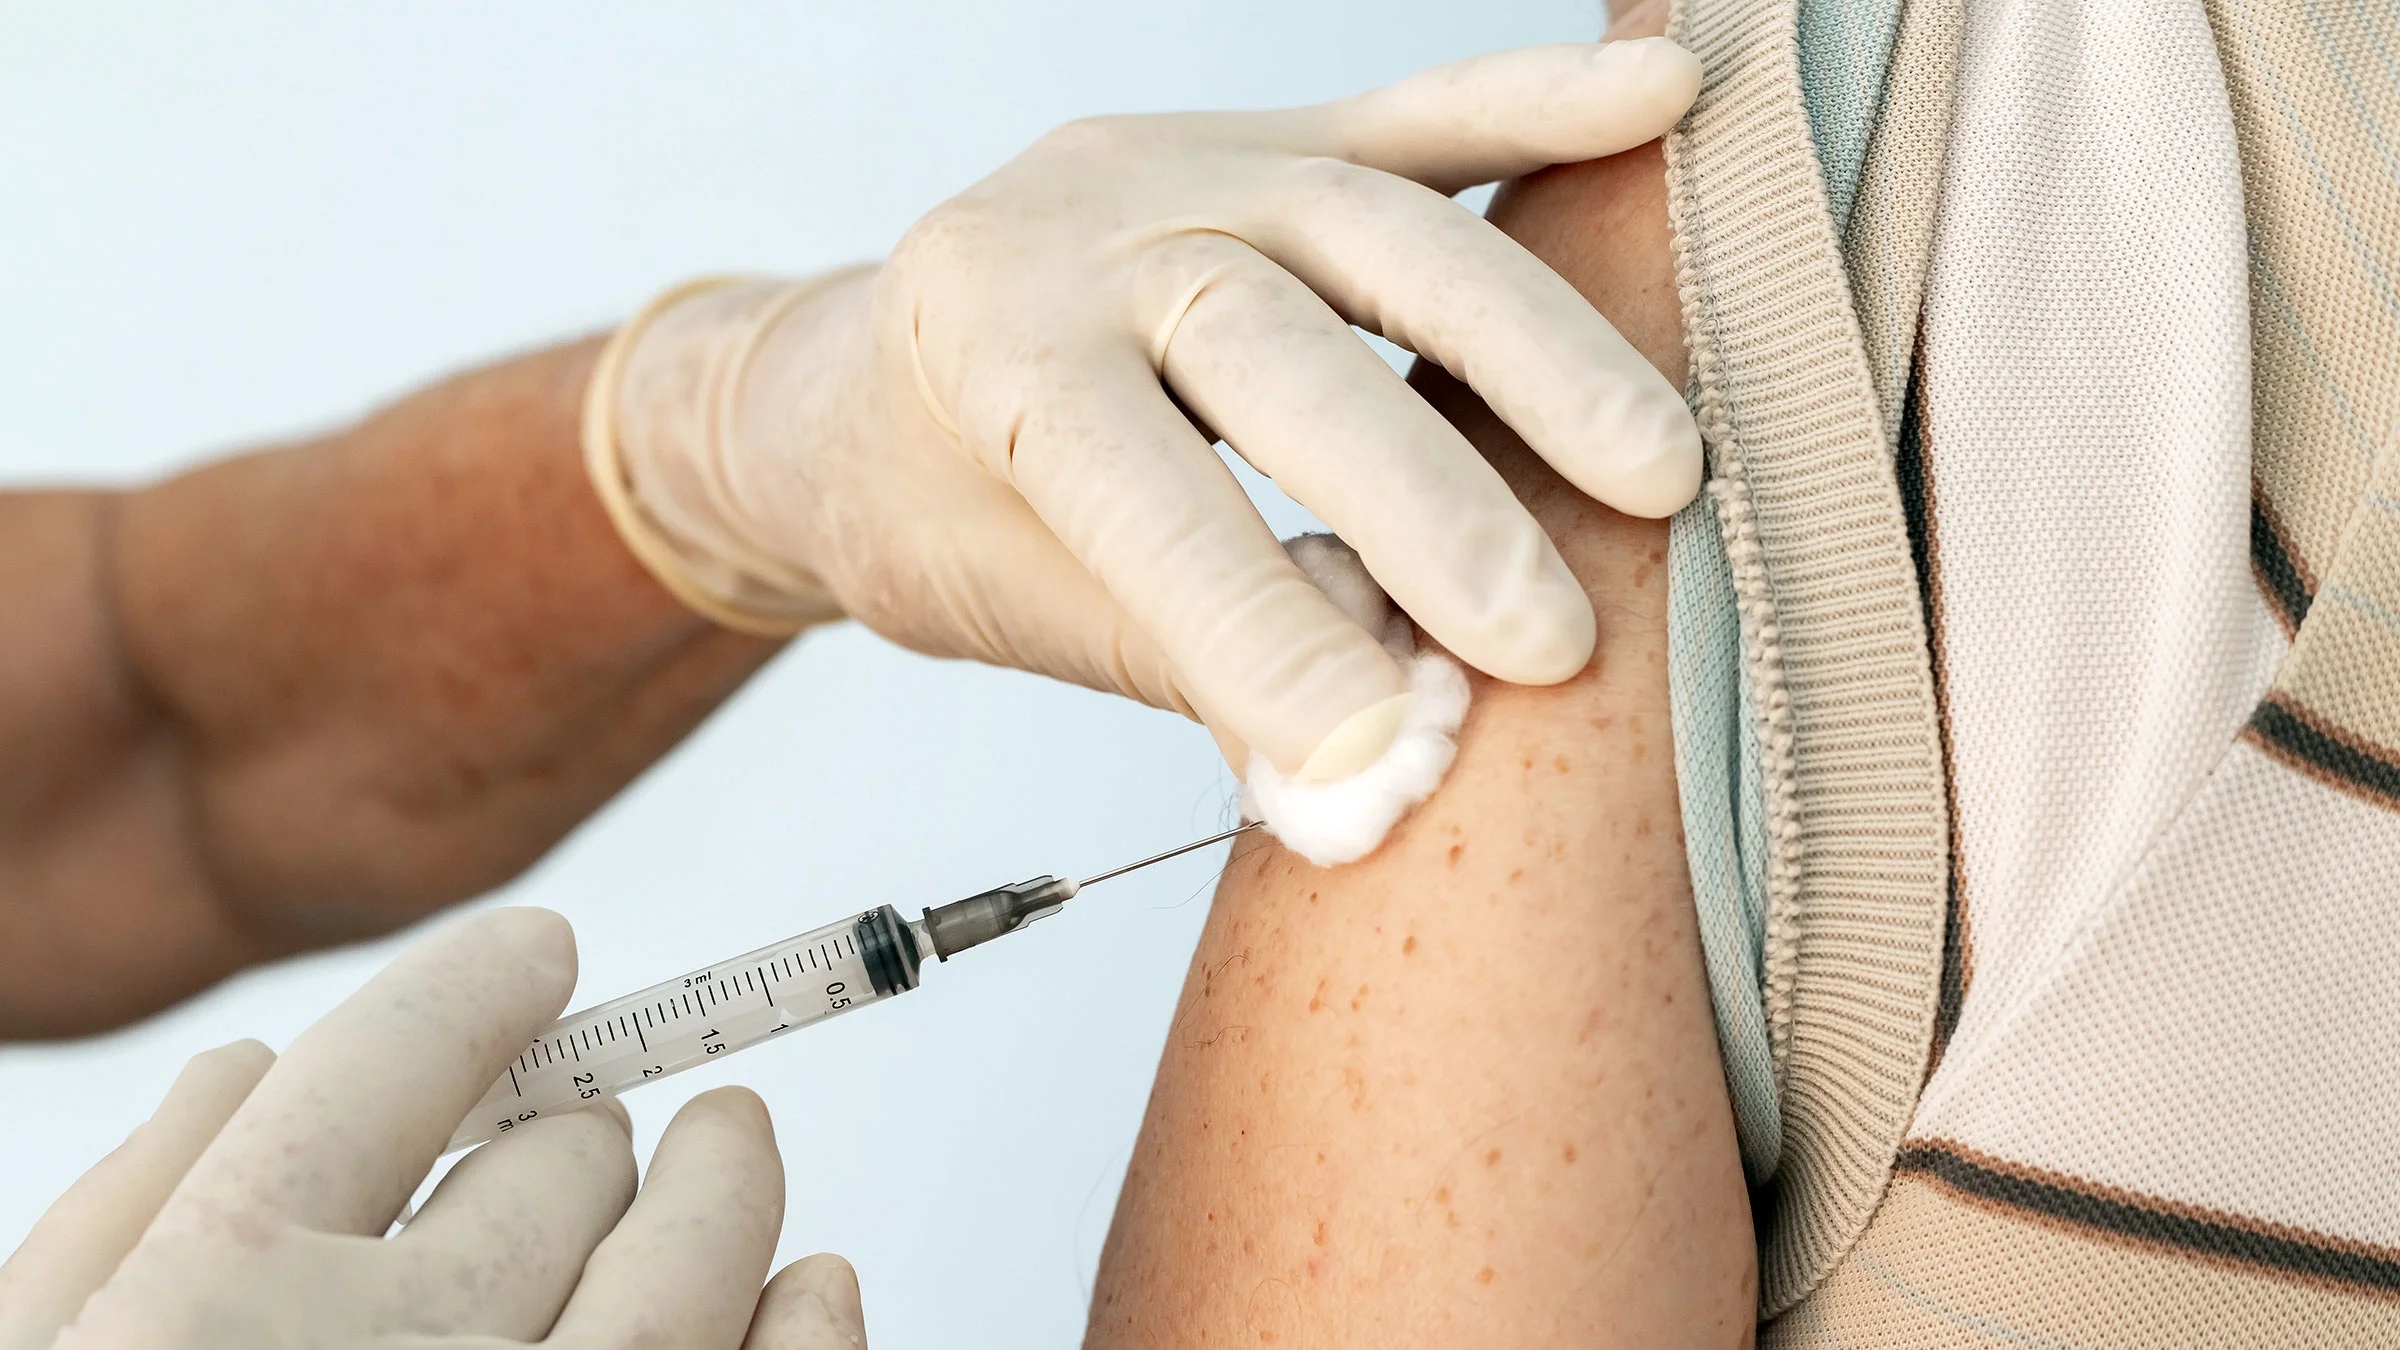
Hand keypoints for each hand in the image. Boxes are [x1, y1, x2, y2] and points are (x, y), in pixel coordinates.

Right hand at [0, 909, 868, 1348]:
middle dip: (577, 1124)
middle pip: (565, 1152)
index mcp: (223, 1285)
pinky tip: (813, 1282)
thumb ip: (119, 1221)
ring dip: (729, 1184)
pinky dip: (810, 1322)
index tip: (536, 956)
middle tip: (587, 1128)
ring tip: (739, 1146)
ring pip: (698, 1249)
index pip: (407, 1050)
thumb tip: (257, 1064)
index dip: (488, 985)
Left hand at [592, 39, 1702, 778]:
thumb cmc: (925, 505)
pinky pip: (1413, 117)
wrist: (851, 375)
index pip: (1139, 493)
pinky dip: (1541, 107)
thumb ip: (1190, 661)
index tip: (1381, 755)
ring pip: (1380, 229)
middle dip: (1423, 497)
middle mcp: (1085, 224)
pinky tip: (1664, 99)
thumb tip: (1394, 756)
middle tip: (1548, 639)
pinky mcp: (1270, 139)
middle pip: (1273, 341)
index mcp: (986, 346)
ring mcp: (1186, 158)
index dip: (1261, 629)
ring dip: (1534, 353)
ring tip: (1660, 471)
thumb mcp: (1009, 598)